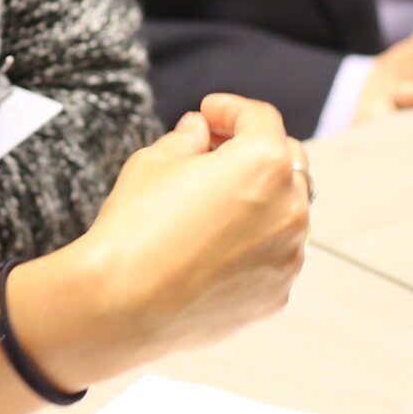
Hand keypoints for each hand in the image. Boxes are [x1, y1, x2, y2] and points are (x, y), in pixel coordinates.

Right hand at [17, 94, 308, 389]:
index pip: (260, 119)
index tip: (208, 113)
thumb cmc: (135, 226)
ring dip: (257, 198)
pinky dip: (253, 242)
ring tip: (211, 202)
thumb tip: (199, 130)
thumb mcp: (154, 162)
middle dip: (251, 150)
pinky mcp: (277, 293)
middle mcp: (290, 208)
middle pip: (285, 162)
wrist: (122, 304)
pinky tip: (212, 244)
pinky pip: (273, 254)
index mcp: (264, 163)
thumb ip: (187, 139)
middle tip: (211, 150)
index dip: (230, 109)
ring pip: (284, 212)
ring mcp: (288, 255)